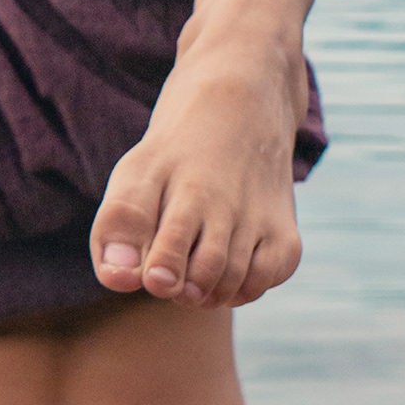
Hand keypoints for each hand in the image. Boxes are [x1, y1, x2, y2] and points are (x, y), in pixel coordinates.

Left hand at [91, 37, 304, 309]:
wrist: (241, 111)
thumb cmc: (174, 156)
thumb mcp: (135, 176)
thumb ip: (118, 227)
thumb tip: (118, 280)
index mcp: (183, 190)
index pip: (171, 246)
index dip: (163, 270)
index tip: (157, 279)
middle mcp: (226, 204)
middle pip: (205, 273)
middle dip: (182, 290)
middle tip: (170, 279)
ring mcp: (260, 219)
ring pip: (234, 283)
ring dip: (207, 293)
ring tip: (191, 274)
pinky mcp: (286, 234)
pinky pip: (266, 280)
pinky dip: (243, 289)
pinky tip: (225, 270)